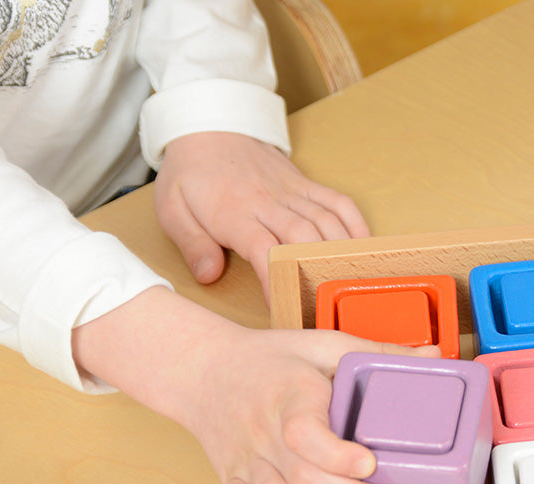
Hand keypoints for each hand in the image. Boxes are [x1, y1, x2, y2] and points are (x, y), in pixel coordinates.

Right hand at [72, 287, 439, 483]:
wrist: (202, 368)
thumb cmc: (269, 360)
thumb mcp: (323, 344)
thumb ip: (378, 351)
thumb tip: (433, 355)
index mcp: (288, 393)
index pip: (304, 432)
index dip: (338, 456)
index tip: (370, 464)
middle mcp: (262, 430)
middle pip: (300, 478)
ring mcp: (244, 458)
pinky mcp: (230, 477)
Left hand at [153, 131, 368, 297]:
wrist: (209, 125)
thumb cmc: (191, 174)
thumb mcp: (172, 209)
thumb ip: (192, 245)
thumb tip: (209, 276)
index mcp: (234, 212)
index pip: (262, 249)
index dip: (275, 280)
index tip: (281, 308)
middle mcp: (268, 201)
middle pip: (303, 238)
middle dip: (314, 273)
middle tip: (318, 305)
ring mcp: (292, 191)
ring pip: (326, 223)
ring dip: (339, 254)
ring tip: (344, 285)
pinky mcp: (306, 185)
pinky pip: (339, 203)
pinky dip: (356, 226)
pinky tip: (362, 249)